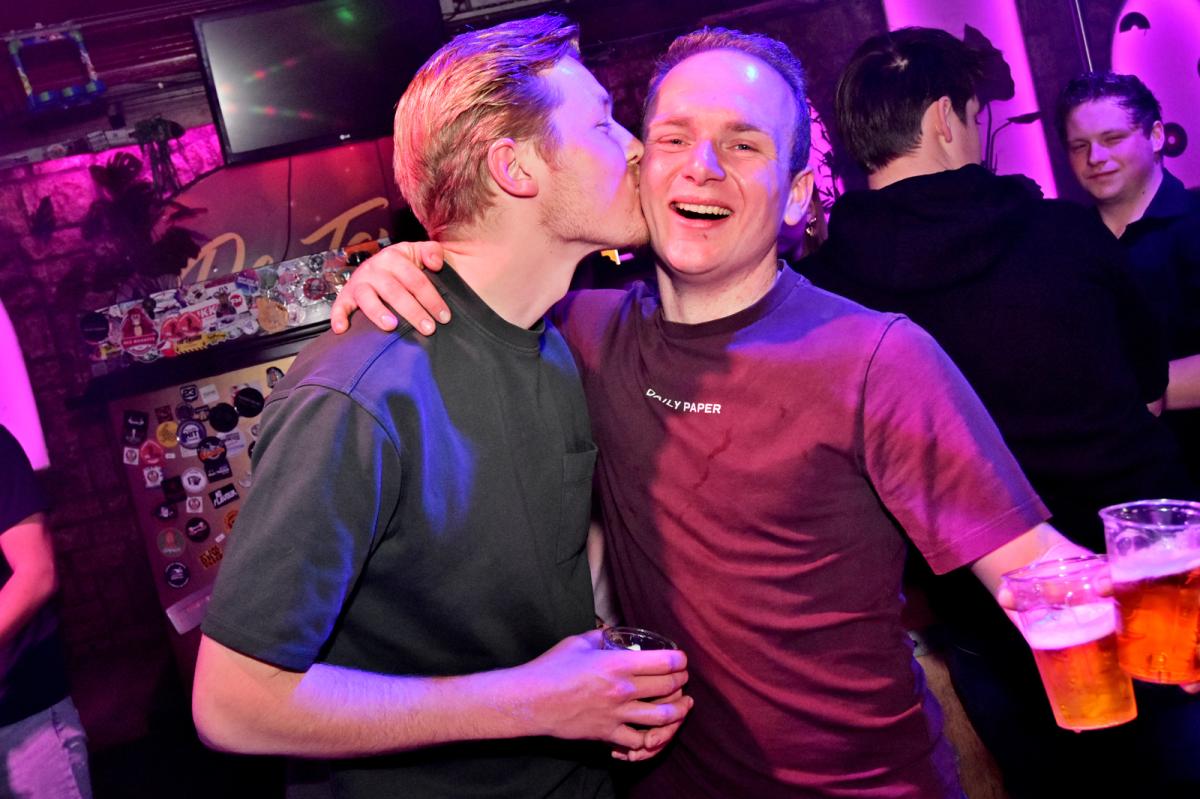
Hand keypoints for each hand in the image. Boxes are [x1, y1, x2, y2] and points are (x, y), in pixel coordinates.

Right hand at [330, 241, 447, 334]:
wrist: (382, 263)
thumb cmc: (404, 263)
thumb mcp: (418, 251)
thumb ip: (432, 251)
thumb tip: (436, 262)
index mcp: (394, 257)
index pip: (416, 280)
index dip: (432, 298)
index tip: (444, 317)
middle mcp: (374, 268)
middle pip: (395, 291)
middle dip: (413, 311)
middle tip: (428, 328)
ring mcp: (359, 282)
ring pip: (368, 298)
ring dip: (378, 312)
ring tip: (392, 326)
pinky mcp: (346, 294)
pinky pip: (339, 305)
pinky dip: (338, 316)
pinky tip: (342, 329)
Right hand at [506, 630, 690, 750]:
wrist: (530, 700)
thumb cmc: (551, 668)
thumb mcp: (578, 643)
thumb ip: (600, 636)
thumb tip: (612, 632)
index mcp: (617, 664)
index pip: (664, 662)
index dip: (679, 660)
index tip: (681, 659)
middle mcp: (622, 690)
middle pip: (668, 688)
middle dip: (681, 681)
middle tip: (682, 678)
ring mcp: (617, 714)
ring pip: (662, 717)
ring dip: (677, 710)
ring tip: (682, 705)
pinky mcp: (607, 733)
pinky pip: (638, 740)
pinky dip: (650, 737)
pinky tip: (655, 730)